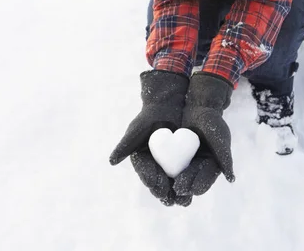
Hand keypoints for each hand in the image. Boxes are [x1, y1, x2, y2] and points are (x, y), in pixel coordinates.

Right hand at [109, 70, 191, 205]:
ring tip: (181, 200)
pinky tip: (191, 190)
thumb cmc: (150, 115)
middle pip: (157, 180)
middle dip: (163, 191)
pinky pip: (182, 173)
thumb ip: (126, 144)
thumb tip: (112, 161)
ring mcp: (166, 163)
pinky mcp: (180, 160)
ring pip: (170, 181)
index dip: (150, 179)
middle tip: (169, 198)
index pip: (144, 171)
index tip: (155, 187)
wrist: (167, 104)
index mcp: (141, 158)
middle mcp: (153, 163)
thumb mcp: (137, 128)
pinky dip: (186, 181)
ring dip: (175, 191)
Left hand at [173, 72, 234, 197]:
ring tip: (166, 190)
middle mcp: (200, 166)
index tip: (187, 189)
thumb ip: (224, 156)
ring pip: (180, 178)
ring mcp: (188, 161)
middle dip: (184, 189)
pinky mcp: (175, 155)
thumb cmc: (211, 120)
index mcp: (212, 165)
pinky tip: (158, 178)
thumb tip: (231, 179)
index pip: (205, 179)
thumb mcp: (219, 136)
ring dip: (173, 186)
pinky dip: (165, 173)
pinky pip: (170, 167)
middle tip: (175, 191)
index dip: (197, 185)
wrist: (198, 105)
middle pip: (192, 182)